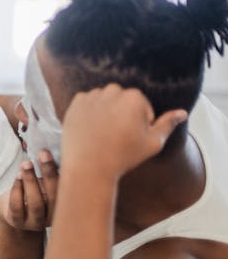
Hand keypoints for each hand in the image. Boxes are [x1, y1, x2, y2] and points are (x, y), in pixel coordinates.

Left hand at [0, 151, 58, 231]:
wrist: (15, 212)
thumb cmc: (36, 192)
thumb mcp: (48, 183)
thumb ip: (56, 173)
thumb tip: (63, 147)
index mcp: (66, 207)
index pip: (69, 192)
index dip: (64, 173)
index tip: (59, 155)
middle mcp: (53, 218)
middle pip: (54, 198)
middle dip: (48, 174)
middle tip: (42, 154)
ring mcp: (35, 223)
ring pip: (36, 204)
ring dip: (31, 181)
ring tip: (26, 164)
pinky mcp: (18, 222)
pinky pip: (17, 207)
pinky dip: (17, 189)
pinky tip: (18, 176)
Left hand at [61, 84, 187, 178]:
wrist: (88, 168)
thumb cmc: (123, 157)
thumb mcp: (153, 143)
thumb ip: (168, 124)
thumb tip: (182, 112)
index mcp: (134, 97)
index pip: (142, 106)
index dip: (140, 124)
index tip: (130, 138)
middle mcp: (113, 91)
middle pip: (123, 100)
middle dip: (123, 114)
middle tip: (116, 136)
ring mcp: (92, 96)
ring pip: (105, 100)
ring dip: (106, 112)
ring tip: (103, 134)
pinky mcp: (76, 103)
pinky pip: (88, 103)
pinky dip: (90, 113)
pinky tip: (90, 129)